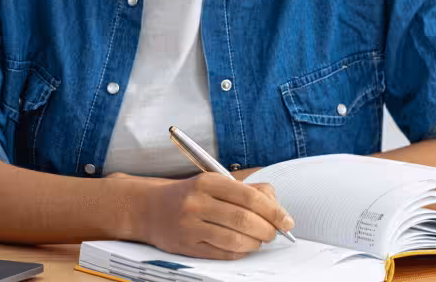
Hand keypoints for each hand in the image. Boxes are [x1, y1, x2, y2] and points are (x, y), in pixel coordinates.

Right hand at [125, 172, 294, 259]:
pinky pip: (222, 252)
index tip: (287, 220)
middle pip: (244, 219)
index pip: (249, 196)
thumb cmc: (189, 195)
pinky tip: (244, 247)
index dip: (274, 211)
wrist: (148, 208)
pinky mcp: (186, 245)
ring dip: (255, 243)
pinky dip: (240, 252)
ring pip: (235, 239)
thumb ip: (246, 189)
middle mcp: (197, 202)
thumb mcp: (213, 182)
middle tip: (275, 233)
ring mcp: (190, 225)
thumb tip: (276, 204)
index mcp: (207, 182)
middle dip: (268, 229)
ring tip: (260, 240)